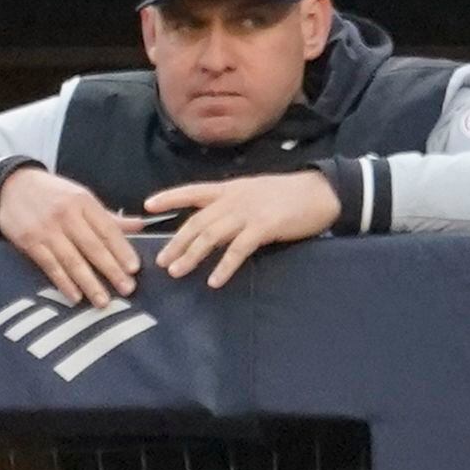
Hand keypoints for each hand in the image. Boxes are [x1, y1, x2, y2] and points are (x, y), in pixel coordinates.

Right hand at [0, 165, 144, 308]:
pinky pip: (50, 266)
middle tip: (127, 289)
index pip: (108, 229)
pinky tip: (76, 296)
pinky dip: (64, 283)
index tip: (134, 268)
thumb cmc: (53, 194)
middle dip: (112, 270)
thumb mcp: (81, 197)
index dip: (122, 250)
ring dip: (89, 283)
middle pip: (93, 247)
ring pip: (72, 260)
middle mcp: (67, 215)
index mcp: (84, 201)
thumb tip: (141, 226)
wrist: (12, 187)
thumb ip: (109, 216)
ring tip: (104, 301)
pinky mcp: (29, 242)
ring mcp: (47, 230)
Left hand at [145, 170, 338, 287]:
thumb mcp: (256, 192)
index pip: (193, 191)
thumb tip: (214, 224)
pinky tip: (214, 280)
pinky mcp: (265, 226)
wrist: (322, 191)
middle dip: (176, 242)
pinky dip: (224, 266)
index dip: (170, 198)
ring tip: (177, 272)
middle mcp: (235, 198)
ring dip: (192, 255)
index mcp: (232, 188)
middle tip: (161, 261)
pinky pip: (238, 249)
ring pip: (211, 235)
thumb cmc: (290, 194)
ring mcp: (249, 211)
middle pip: (197, 221)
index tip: (146, 206)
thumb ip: (234, 205)